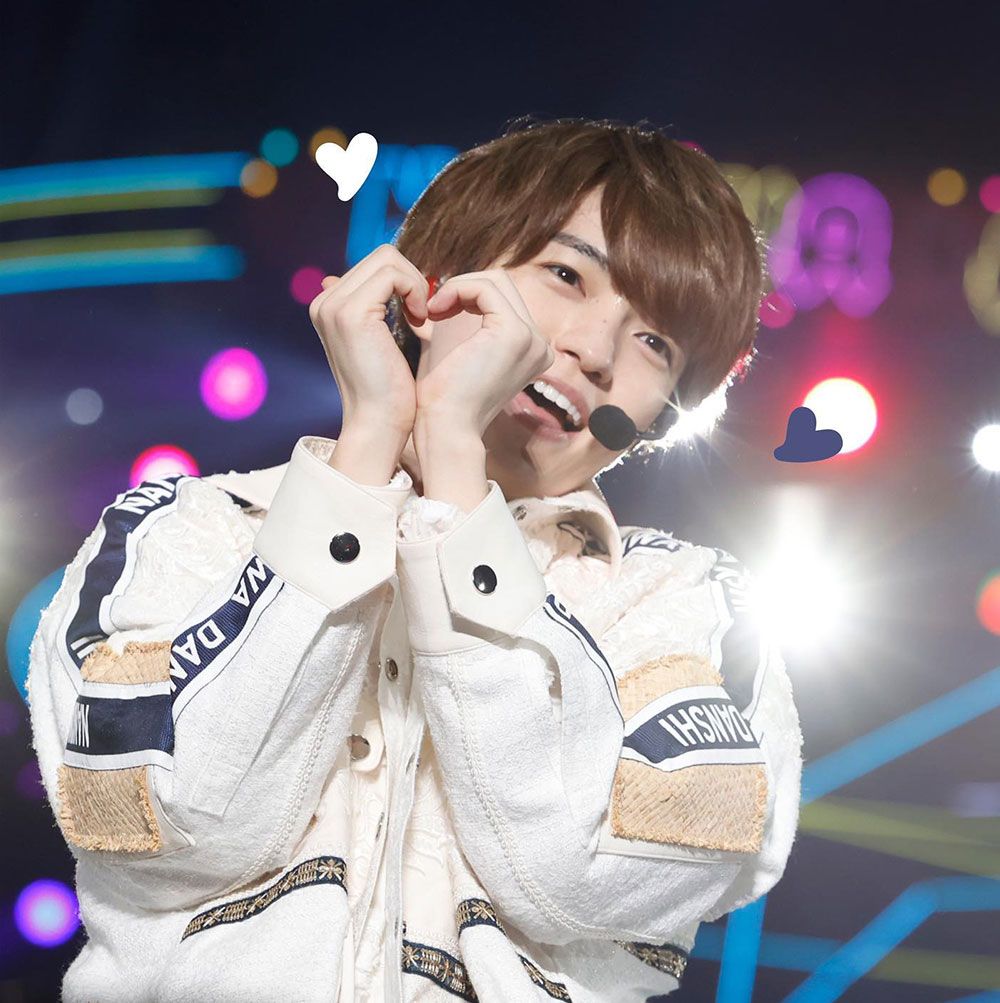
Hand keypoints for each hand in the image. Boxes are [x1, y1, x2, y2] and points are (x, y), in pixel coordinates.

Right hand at [308, 244, 429, 441]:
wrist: (378, 424)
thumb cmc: (388, 390)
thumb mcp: (382, 341)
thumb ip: (379, 309)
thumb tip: (387, 284)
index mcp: (328, 306)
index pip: (375, 264)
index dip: (405, 282)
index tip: (419, 313)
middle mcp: (324, 301)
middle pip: (381, 255)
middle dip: (412, 279)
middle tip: (423, 315)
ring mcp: (333, 306)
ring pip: (388, 259)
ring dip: (415, 285)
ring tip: (422, 319)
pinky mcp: (351, 313)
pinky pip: (393, 274)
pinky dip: (415, 291)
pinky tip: (421, 321)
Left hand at [416, 269, 553, 438]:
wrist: (446, 427)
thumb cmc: (445, 397)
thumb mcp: (458, 351)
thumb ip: (463, 323)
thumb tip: (448, 294)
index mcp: (531, 350)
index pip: (503, 298)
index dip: (468, 295)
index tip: (436, 312)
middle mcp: (539, 344)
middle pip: (503, 284)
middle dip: (465, 287)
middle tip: (434, 308)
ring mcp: (531, 338)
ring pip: (496, 281)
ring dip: (459, 287)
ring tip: (433, 309)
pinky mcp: (514, 332)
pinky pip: (485, 288)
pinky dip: (457, 289)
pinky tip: (436, 309)